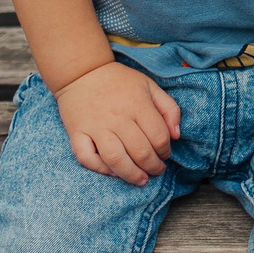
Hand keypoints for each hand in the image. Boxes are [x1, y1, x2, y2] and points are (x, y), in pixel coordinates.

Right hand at [51, 60, 181, 184]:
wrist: (82, 72)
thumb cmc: (120, 81)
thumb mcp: (150, 86)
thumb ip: (169, 108)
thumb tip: (176, 136)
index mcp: (137, 104)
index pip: (158, 136)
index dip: (165, 151)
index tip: (164, 154)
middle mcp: (117, 117)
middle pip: (140, 152)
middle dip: (153, 167)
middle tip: (156, 170)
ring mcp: (96, 126)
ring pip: (115, 160)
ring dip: (131, 174)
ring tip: (141, 179)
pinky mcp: (77, 133)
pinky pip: (87, 158)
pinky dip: (100, 169)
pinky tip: (113, 172)